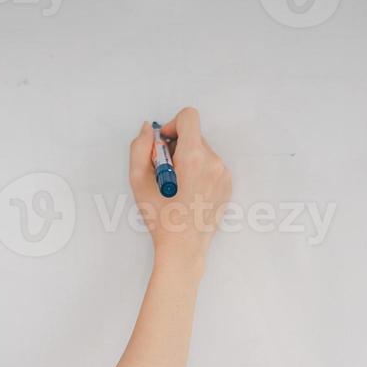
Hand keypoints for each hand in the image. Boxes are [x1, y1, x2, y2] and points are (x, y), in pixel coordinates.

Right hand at [129, 107, 231, 269]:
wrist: (184, 249)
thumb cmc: (161, 219)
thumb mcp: (139, 182)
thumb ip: (139, 148)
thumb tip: (148, 129)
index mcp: (194, 157)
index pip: (189, 117)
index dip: (172, 125)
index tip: (163, 145)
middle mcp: (214, 162)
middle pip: (194, 136)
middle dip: (177, 148)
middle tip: (165, 175)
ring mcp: (224, 175)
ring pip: (203, 152)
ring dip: (188, 161)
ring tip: (177, 187)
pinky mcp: (227, 186)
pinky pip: (211, 166)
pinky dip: (198, 173)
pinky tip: (188, 194)